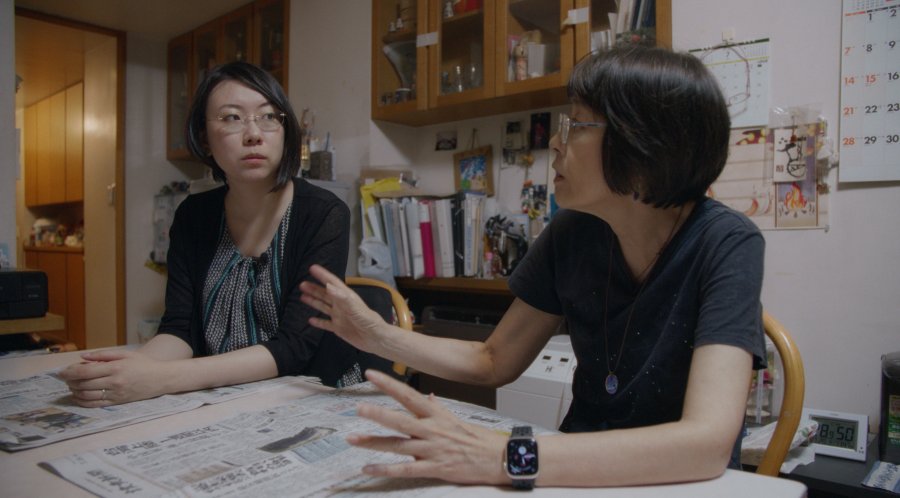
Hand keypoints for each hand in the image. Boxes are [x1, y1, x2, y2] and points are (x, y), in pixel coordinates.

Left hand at [57, 350, 168, 406]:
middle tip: (66, 378)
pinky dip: (83, 402)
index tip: (60, 372)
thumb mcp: (125, 354)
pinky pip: (96, 404)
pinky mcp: (118, 402)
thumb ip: (103, 355)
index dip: (69, 372)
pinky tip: (79, 397)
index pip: (85, 372)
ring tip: (72, 386)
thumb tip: (83, 357)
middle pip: (83, 384)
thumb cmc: (144, 364)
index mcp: (115, 368)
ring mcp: (116, 394)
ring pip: (87, 395)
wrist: (161, 378)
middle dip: (70, 381)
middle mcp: (114, 382)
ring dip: (75, 391)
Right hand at [299, 264, 392, 354]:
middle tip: (302, 284)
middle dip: (314, 288)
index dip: (323, 275)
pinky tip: (310, 320)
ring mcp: (339, 316)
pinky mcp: (338, 328)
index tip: (312, 268)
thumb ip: (342, 298)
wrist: (375, 339)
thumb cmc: (369, 321)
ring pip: (323, 307)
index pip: (332, 283)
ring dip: (313, 301)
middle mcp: (341, 305)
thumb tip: (329, 287)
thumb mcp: (356, 308)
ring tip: (302, 296)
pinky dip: (318, 322)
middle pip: (325, 294)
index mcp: (346, 297)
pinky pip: (325, 324)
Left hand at [347, 370, 507, 484]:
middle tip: (358, 407)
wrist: (500, 458)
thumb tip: (429, 396)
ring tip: (353, 438)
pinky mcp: (435, 469)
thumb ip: (438, 408)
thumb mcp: (456, 418)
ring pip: (398, 444)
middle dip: (377, 413)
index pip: (409, 395)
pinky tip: (368, 468)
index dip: (389, 384)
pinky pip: (405, 470)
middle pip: (400, 419)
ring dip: (373, 442)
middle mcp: (432, 429)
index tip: (371, 374)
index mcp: (437, 414)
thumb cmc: (478, 438)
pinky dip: (385, 469)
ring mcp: (432, 450)